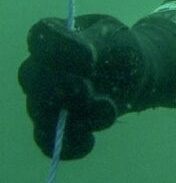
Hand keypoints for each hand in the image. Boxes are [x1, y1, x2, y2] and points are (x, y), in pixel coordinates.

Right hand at [18, 15, 140, 158]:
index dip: (61, 49)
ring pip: (42, 114)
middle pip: (32, 79)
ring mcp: (46, 100)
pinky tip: (90, 140)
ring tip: (109, 108)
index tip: (90, 57)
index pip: (41, 38)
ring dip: (75, 117)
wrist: (137, 73)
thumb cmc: (121, 50)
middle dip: (61, 86)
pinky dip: (69, 145)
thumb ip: (98, 43)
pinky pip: (51, 143)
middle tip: (88, 89)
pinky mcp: (58, 126)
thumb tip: (84, 54)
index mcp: (54, 39)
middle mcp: (41, 69)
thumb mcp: (115, 37)